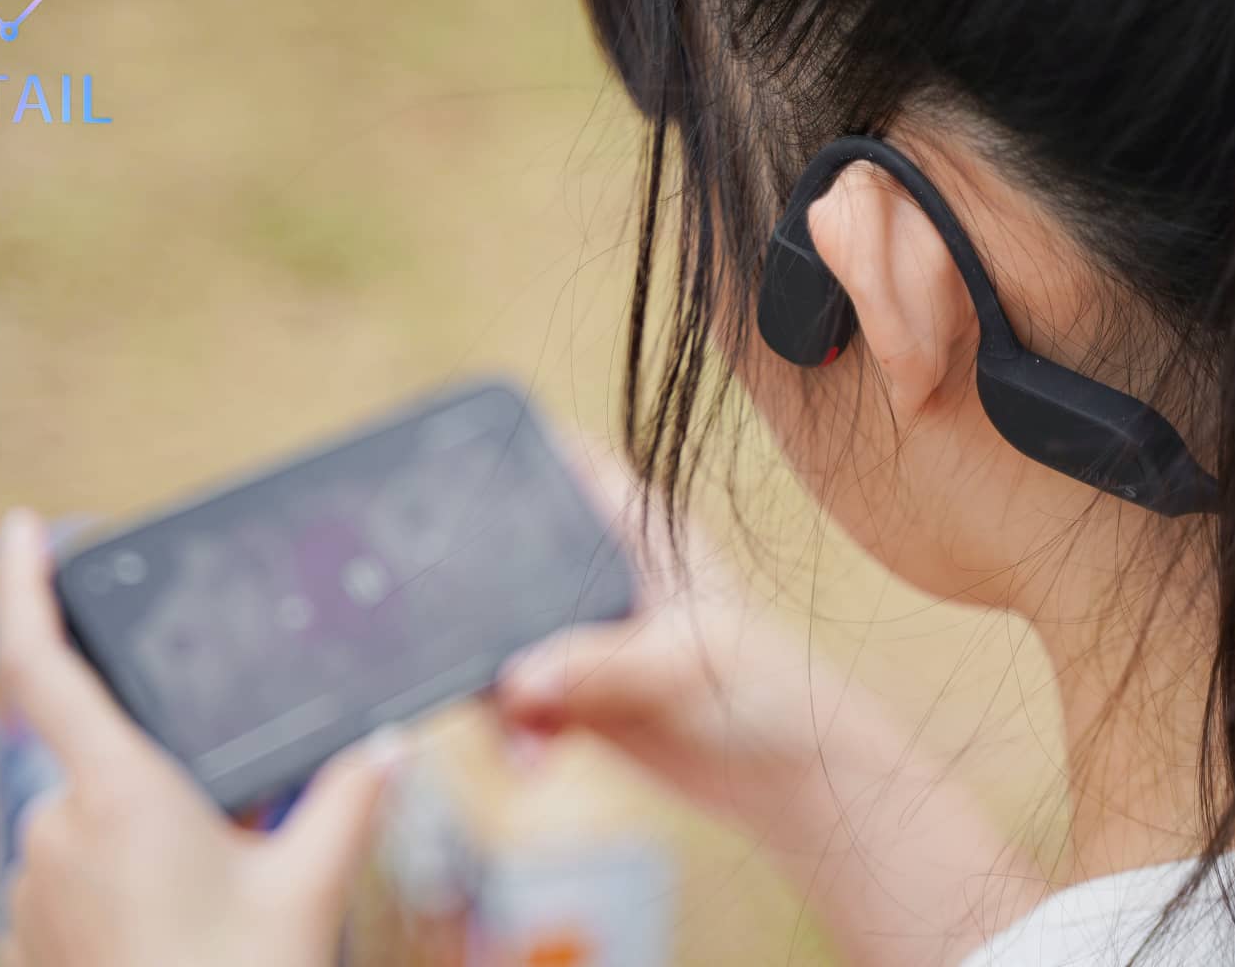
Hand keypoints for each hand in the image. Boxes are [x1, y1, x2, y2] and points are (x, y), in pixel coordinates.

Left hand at [0, 509, 403, 966]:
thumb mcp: (308, 887)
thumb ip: (349, 801)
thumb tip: (392, 743)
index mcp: (117, 792)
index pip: (40, 667)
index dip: (21, 588)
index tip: (23, 529)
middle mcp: (54, 831)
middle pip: (98, 755)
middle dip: (160, 770)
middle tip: (228, 826)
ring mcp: (33, 889)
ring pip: (90, 820)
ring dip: (146, 831)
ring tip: (217, 888)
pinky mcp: (31, 937)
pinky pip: (75, 876)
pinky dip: (124, 877)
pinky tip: (183, 921)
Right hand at [493, 445, 1043, 966]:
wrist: (793, 778)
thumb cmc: (768, 692)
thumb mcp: (685, 666)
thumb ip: (598, 668)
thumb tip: (515, 683)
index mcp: (639, 525)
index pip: (563, 464)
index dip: (508, 457)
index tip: (441, 475)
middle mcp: (602, 570)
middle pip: (507, 557)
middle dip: (472, 600)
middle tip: (448, 641)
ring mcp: (584, 632)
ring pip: (500, 639)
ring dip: (494, 690)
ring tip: (524, 733)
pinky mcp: (575, 693)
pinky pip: (514, 703)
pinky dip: (514, 732)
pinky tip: (535, 761)